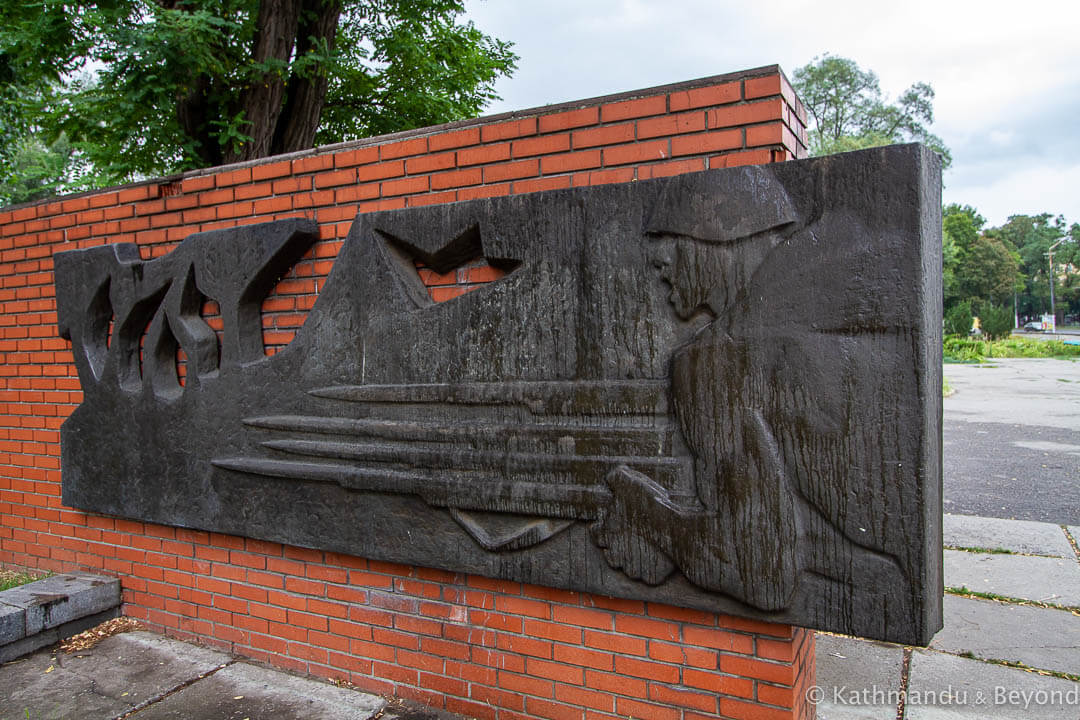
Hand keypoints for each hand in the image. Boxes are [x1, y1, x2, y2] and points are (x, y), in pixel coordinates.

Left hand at [590, 465, 675, 584]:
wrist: (674, 529)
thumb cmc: (649, 506)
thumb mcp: (628, 482)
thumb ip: (616, 477)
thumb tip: (613, 475)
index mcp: (605, 533)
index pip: (596, 533)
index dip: (603, 528)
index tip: (612, 523)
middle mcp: (615, 554)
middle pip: (610, 553)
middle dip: (618, 545)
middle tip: (632, 536)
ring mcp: (632, 569)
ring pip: (628, 567)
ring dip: (634, 559)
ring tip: (645, 548)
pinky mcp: (650, 578)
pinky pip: (648, 577)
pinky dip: (652, 570)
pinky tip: (659, 558)